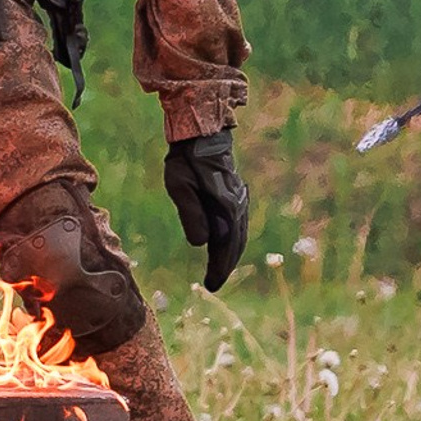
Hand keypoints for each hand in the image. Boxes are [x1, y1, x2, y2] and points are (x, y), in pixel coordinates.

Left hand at [164, 130, 247, 290]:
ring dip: (230, 254)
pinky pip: (238, 225)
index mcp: (226, 207)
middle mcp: (238, 206)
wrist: (201, 135)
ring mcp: (240, 200)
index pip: (225, 245)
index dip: (219, 267)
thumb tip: (201, 244)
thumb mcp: (180, 186)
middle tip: (213, 284)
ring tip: (218, 271)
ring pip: (239, 235)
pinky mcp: (236, 196)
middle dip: (225, 265)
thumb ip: (191, 214)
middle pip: (235, 244)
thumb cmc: (186, 160)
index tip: (211, 285)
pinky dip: (232, 240)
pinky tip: (224, 246)